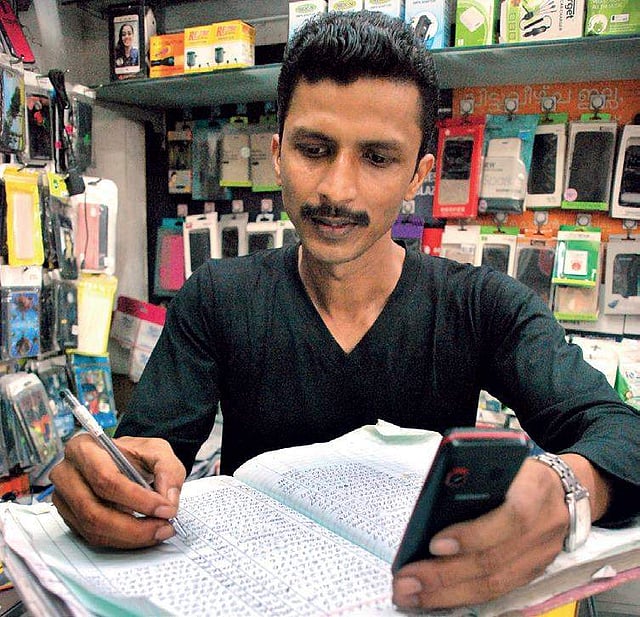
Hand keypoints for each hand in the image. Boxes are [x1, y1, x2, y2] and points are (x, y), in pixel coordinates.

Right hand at [50, 434, 185, 548]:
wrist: (122, 461)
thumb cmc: (135, 454)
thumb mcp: (157, 450)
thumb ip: (168, 471)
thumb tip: (168, 502)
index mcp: (83, 448)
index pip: (105, 479)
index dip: (137, 498)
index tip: (165, 509)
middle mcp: (66, 474)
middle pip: (93, 511)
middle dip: (134, 526)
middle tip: (164, 527)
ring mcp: (63, 499)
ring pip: (92, 529)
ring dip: (130, 537)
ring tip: (158, 532)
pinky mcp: (69, 518)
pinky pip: (92, 537)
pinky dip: (122, 540)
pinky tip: (143, 534)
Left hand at [392, 457, 571, 609]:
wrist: (566, 490)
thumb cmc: (521, 472)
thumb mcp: (504, 460)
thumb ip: (477, 473)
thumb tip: (436, 492)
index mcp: (533, 492)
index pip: (508, 520)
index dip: (472, 536)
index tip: (434, 543)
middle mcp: (540, 531)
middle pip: (492, 561)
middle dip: (444, 575)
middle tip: (406, 581)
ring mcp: (538, 558)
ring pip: (493, 585)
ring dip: (447, 594)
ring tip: (412, 595)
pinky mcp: (531, 574)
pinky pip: (497, 592)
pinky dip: (462, 598)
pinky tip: (434, 599)